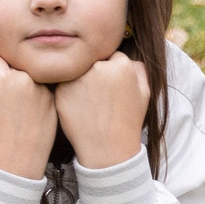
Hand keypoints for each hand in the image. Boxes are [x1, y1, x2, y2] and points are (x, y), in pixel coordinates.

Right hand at [0, 49, 57, 178]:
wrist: (16, 162)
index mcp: (3, 76)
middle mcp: (26, 78)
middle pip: (14, 64)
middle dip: (7, 75)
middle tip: (3, 100)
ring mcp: (43, 89)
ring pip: (29, 75)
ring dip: (23, 84)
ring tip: (17, 109)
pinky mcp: (54, 101)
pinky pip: (42, 89)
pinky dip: (36, 95)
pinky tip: (28, 114)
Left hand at [52, 54, 151, 170]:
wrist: (107, 148)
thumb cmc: (128, 121)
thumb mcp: (145, 93)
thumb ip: (138, 68)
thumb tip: (125, 55)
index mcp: (121, 65)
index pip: (112, 56)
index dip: (112, 72)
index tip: (112, 87)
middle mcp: (97, 67)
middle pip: (93, 60)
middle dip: (95, 73)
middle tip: (100, 96)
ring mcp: (77, 78)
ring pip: (77, 70)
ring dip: (81, 80)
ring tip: (91, 104)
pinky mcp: (60, 90)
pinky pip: (64, 83)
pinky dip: (69, 92)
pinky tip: (80, 108)